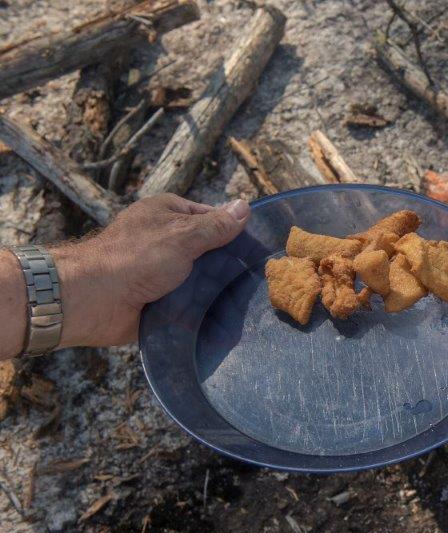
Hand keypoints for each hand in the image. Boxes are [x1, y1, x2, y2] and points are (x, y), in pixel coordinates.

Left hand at [53, 194, 250, 346]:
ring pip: (202, 278)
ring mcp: (163, 270)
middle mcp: (165, 240)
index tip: (259, 249)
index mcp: (168, 214)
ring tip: (248, 301)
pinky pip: (190, 301)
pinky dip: (204, 308)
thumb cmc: (135, 258)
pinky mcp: (161, 298)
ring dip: (218, 289)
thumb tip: (245, 206)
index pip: (212, 218)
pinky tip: (228, 317)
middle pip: (209, 250)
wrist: (94, 300)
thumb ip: (215, 225)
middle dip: (229, 264)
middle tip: (258, 278)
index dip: (234, 232)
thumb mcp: (182, 235)